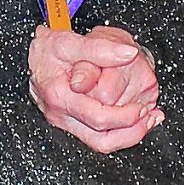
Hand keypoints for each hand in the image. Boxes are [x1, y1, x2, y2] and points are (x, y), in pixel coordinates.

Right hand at [29, 24, 161, 152]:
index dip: (125, 116)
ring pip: (100, 143)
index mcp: (59, 95)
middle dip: (131, 130)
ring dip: (127, 136)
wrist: (34, 55)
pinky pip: (97, 137)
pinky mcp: (71, 124)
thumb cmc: (48, 49)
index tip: (142, 106)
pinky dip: (119, 132)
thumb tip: (127, 53)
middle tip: (149, 115)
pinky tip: (134, 121)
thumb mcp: (70, 41)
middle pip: (100, 139)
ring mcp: (64, 122)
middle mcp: (60, 115)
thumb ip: (100, 48)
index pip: (98, 117)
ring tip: (147, 121)